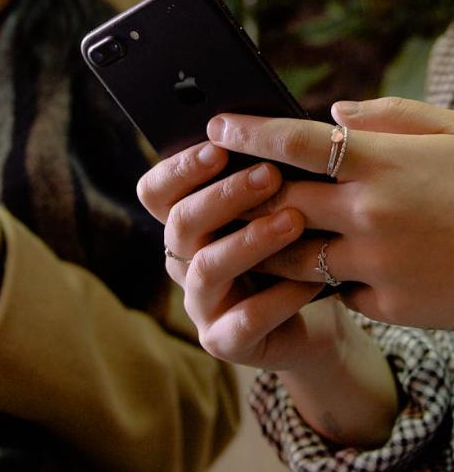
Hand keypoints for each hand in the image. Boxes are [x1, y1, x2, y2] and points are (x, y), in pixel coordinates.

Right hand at [137, 141, 326, 370]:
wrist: (316, 319)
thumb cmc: (297, 250)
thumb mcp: (279, 208)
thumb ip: (265, 177)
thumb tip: (275, 129)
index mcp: (188, 225)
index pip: (156, 192)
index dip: (179, 169)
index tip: (219, 146)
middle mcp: (184, 262)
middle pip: (180, 224)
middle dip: (223, 196)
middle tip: (269, 174)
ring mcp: (201, 304)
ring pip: (208, 268)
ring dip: (251, 241)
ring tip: (295, 219)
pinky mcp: (224, 342)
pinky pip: (245, 319)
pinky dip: (280, 298)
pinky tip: (315, 279)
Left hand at [206, 97, 453, 328]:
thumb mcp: (453, 134)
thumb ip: (390, 118)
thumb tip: (331, 110)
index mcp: (386, 162)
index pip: (296, 142)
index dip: (250, 132)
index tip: (216, 125)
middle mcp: (373, 212)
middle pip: (278, 204)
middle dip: (242, 198)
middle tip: (219, 191)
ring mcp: (379, 262)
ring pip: (292, 257)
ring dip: (266, 246)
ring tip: (250, 235)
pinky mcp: (390, 303)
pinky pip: (336, 291)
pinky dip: (324, 279)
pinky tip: (318, 270)